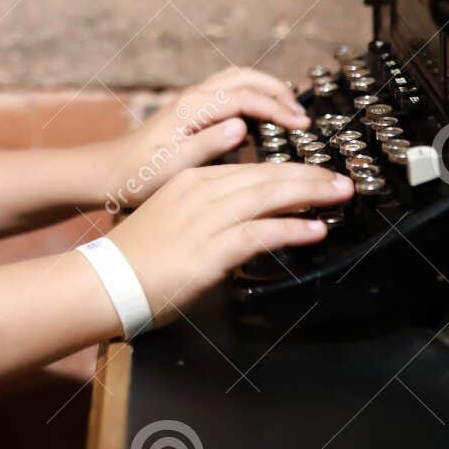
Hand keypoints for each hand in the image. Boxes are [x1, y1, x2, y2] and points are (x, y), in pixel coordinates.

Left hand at [99, 66, 308, 210]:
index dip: (277, 109)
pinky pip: (228, 89)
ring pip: (237, 79)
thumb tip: (241, 126)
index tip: (300, 125)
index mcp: (192, 107)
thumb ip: (208, 144)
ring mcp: (191, 100)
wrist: (108, 172)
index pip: (245, 98)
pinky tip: (261, 113)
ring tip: (288, 108)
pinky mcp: (190, 109)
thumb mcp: (174, 166)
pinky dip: (252, 93)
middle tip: (301, 114)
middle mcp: (193, 97)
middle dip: (277, 91)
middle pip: (245, 78)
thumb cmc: (138, 174)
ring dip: (265, 88)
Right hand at [108, 163, 353, 324]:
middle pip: (267, 176)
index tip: (316, 174)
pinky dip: (292, 229)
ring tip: (339, 195)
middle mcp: (202, 191)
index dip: (290, 170)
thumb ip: (208, 214)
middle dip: (310, 176)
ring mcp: (207, 218)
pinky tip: (315, 230)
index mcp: (192, 179)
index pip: (251, 168)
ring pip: (269, 196)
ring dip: (310, 194)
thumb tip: (242, 222)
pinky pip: (261, 233)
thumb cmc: (137, 259)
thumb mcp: (173, 219)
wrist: (107, 280)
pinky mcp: (211, 248)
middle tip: (342, 180)